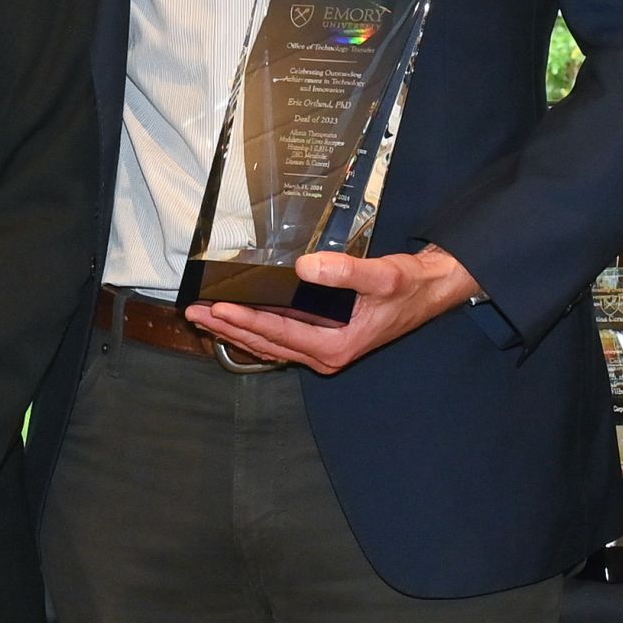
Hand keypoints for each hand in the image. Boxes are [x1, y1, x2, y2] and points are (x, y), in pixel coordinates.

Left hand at [187, 244, 480, 374]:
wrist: (429, 291)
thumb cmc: (408, 286)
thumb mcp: (382, 276)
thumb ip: (344, 272)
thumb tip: (304, 267)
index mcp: (335, 345)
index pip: (278, 333)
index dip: (245, 320)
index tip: (217, 308)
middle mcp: (325, 355)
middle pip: (266, 343)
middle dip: (229, 328)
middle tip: (194, 314)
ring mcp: (324, 352)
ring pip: (270, 346)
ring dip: (237, 332)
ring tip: (206, 318)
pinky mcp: (325, 342)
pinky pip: (281, 341)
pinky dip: (256, 332)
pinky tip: (239, 322)